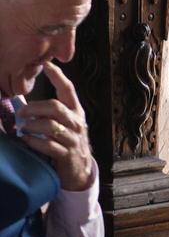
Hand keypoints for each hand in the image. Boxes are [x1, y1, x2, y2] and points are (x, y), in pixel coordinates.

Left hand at [20, 63, 92, 192]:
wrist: (80, 171)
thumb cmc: (67, 143)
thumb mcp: (64, 125)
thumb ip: (49, 113)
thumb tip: (22, 102)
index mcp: (76, 112)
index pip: (68, 90)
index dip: (57, 76)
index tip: (46, 65)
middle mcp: (77, 123)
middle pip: (55, 107)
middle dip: (34, 108)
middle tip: (20, 113)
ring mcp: (73, 139)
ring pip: (51, 126)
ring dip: (32, 126)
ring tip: (22, 129)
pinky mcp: (67, 154)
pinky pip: (48, 145)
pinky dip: (34, 142)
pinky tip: (27, 140)